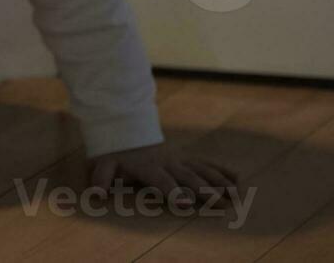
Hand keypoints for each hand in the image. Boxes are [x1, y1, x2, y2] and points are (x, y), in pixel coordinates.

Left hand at [88, 143, 239, 208]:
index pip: (161, 180)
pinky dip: (221, 170)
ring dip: (218, 182)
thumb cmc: (114, 154)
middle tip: (220, 202)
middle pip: (188, 177)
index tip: (184, 203)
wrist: (124, 131)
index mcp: (148, 167)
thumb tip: (96, 195)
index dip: (172, 191)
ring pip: (202, 170)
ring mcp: (179, 161)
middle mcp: (168, 164)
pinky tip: (237, 178)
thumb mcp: (102, 164)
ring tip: (235, 195)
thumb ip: (101, 179)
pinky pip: (205, 164)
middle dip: (204, 190)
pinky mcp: (186, 160)